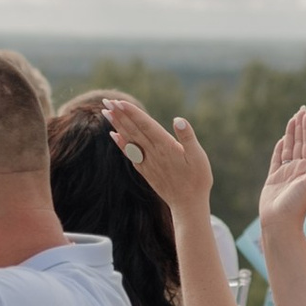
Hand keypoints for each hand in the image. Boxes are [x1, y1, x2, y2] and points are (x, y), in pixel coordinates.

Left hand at [99, 93, 212, 218]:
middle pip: (133, 130)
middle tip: (107, 100)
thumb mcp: (199, 157)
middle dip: (120, 114)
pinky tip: (114, 135)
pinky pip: (130, 153)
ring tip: (106, 112)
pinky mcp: (145, 170)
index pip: (145, 125)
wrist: (187, 205)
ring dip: (117, 125)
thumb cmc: (197, 180)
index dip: (132, 113)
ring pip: (129, 140)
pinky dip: (121, 143)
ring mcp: (147, 162)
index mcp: (166, 147)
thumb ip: (187, 138)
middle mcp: (153, 153)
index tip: (120, 103)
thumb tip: (178, 120)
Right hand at [257, 106, 305, 226]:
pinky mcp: (274, 178)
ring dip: (292, 133)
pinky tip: (284, 139)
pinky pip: (278, 159)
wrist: (280, 223)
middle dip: (301, 126)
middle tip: (302, 109)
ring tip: (293, 118)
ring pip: (290, 148)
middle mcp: (299, 169)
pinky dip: (281, 148)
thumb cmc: (296, 206)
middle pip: (300, 142)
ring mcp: (286, 173)